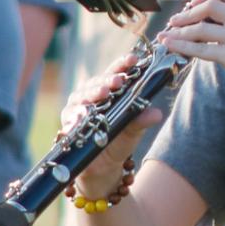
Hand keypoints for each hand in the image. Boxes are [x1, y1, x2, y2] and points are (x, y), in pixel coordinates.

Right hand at [58, 53, 164, 197]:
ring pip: (82, 96)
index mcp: (108, 90)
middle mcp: (90, 95)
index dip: (123, 64)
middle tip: (118, 81)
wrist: (104, 166)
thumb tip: (157, 113)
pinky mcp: (67, 123)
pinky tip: (82, 114)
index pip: (115, 72)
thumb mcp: (133, 129)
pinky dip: (76, 115)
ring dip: (93, 94)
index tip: (134, 60)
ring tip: (103, 93)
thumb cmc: (120, 140)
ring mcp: (77, 107)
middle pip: (98, 82)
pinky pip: (70, 117)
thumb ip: (141, 119)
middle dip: (108, 80)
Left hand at [159, 0, 224, 112]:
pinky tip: (170, 46)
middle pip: (211, 4)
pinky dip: (181, 46)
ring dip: (180, 30)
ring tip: (167, 35)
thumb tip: (209, 26)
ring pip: (201, 26)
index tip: (193, 2)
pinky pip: (201, 48)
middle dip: (188, 12)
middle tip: (176, 20)